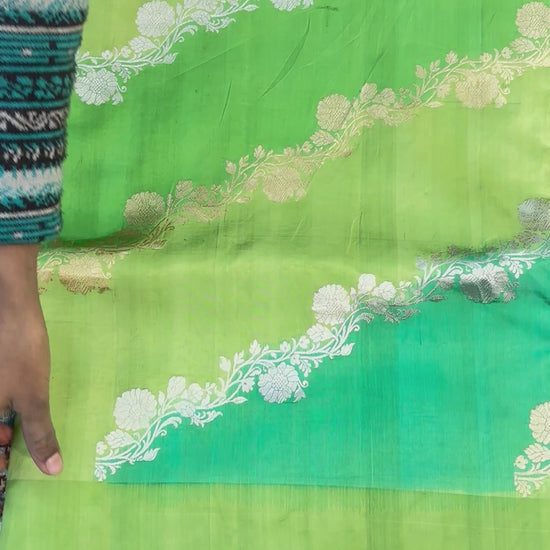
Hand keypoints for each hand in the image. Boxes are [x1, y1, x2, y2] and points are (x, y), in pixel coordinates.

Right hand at [0, 244, 61, 475]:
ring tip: (15, 437)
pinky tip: (15, 413)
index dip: (0, 466)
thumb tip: (53, 470)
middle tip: (16, 454)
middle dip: (2, 447)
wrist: (9, 307)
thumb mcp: (33, 397)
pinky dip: (4, 411)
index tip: (9, 475)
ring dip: (5, 429)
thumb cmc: (19, 353)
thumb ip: (40, 434)